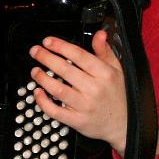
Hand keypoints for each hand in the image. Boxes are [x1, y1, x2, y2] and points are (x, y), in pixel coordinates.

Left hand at [29, 30, 127, 154]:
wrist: (124, 124)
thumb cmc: (118, 95)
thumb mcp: (117, 70)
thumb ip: (105, 51)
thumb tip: (100, 34)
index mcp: (104, 74)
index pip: (79, 55)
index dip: (61, 46)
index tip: (47, 41)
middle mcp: (94, 89)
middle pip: (65, 70)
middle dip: (46, 58)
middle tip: (35, 51)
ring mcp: (85, 106)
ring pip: (58, 90)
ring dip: (42, 78)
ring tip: (35, 71)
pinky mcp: (78, 121)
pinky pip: (56, 111)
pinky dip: (43, 102)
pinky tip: (37, 92)